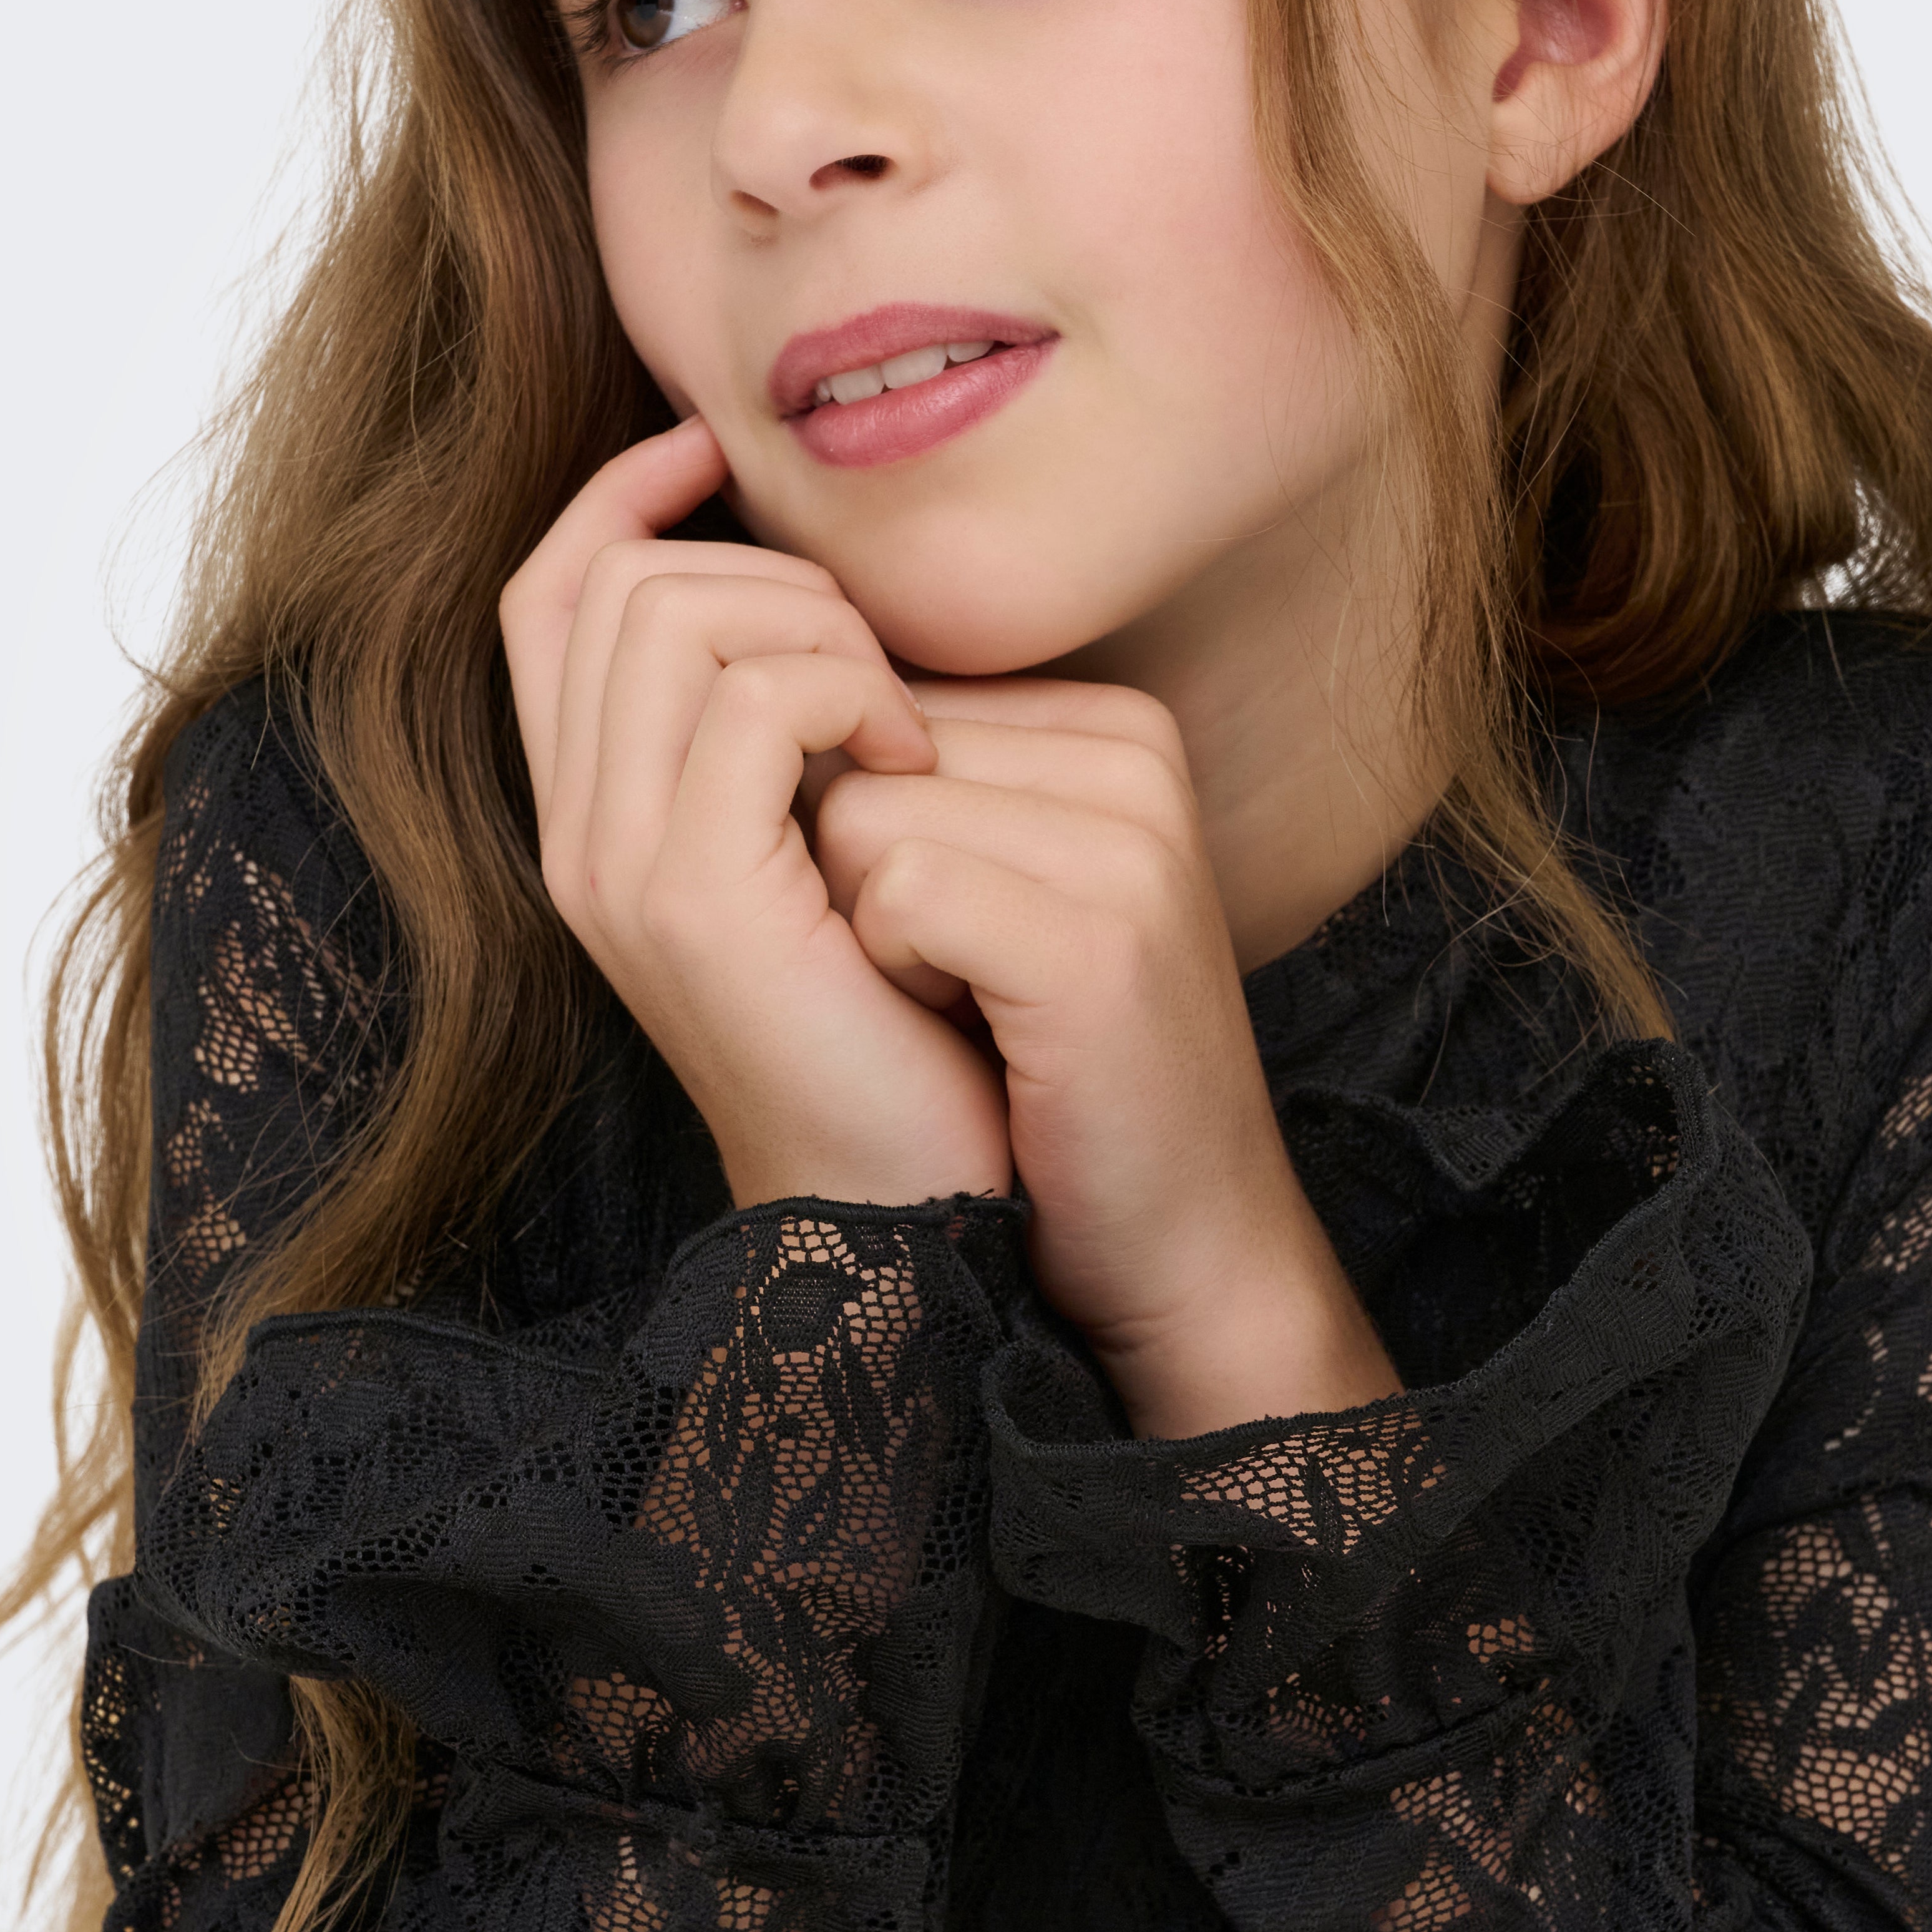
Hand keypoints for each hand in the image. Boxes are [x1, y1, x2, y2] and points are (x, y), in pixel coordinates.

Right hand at [499, 420, 1011, 1208]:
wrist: (918, 1194)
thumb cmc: (906, 1022)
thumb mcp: (830, 846)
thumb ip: (787, 735)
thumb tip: (821, 588)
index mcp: (598, 821)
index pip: (552, 597)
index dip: (622, 498)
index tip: (717, 455)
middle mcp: (578, 841)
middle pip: (614, 580)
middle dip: (764, 573)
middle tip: (880, 668)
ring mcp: (618, 870)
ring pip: (671, 612)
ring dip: (815, 627)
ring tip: (903, 721)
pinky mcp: (692, 899)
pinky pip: (752, 696)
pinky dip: (851, 692)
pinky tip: (914, 763)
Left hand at [812, 678, 1399, 1435]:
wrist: (1175, 1238)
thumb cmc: (1050, 1070)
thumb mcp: (997, 879)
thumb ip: (922, 774)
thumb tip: (756, 693)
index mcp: (1113, 728)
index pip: (879, 705)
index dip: (869, 845)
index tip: (970, 937)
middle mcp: (1135, 756)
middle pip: (858, 753)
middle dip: (859, 883)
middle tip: (970, 987)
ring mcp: (1129, 840)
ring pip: (857, 815)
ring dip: (872, 936)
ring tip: (978, 1011)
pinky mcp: (1102, 937)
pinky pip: (896, 893)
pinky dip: (900, 981)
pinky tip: (981, 1040)